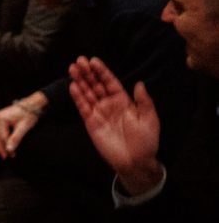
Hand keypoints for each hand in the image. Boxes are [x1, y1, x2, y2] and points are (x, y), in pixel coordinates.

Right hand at [0, 92, 44, 158]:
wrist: (32, 104)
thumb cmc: (29, 114)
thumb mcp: (23, 127)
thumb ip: (15, 138)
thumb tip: (10, 149)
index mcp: (1, 119)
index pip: (3, 137)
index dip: (7, 147)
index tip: (12, 155)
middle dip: (0, 147)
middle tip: (4, 157)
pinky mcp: (0, 118)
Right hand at [68, 56, 161, 194]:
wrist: (136, 162)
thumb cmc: (146, 141)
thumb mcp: (149, 119)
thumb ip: (144, 101)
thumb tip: (139, 83)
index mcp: (123, 101)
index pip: (110, 82)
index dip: (102, 71)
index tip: (94, 61)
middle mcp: (109, 104)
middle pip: (96, 85)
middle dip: (88, 73)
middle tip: (79, 60)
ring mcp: (99, 113)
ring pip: (87, 93)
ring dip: (80, 81)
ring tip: (72, 68)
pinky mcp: (91, 123)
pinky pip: (82, 107)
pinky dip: (77, 97)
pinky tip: (73, 86)